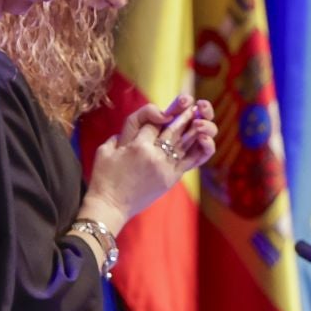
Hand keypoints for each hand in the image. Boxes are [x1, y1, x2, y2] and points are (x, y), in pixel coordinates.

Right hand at [78, 95, 218, 235]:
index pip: (153, 122)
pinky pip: (191, 161)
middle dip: (183, 115)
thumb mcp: (105, 150)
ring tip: (201, 116)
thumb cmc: (104, 178)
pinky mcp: (171, 179)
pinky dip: (200, 150)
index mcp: (136, 145)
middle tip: (192, 104)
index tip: (164, 110)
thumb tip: (134, 129)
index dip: (159, 114)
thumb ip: (119, 136)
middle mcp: (154, 155)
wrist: (111, 206)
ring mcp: (165, 167)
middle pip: (173, 129)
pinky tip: (206, 139)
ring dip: (195, 128)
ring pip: (184, 143)